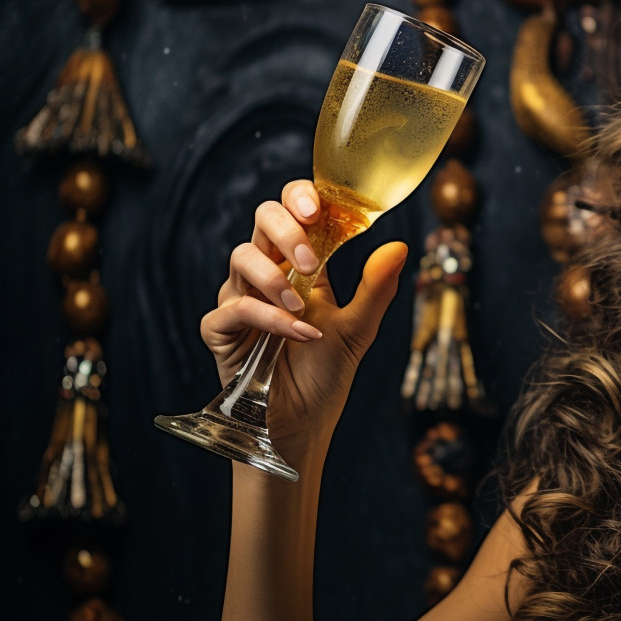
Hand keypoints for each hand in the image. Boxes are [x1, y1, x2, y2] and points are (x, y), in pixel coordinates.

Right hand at [200, 180, 407, 460]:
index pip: (293, 210)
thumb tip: (399, 245)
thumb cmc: (326, 374)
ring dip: (275, 277)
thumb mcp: (360, 327)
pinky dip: (268, 318)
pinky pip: (234, 308)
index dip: (300, 197)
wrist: (302, 424)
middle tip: (310, 259)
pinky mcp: (221, 329)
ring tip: (301, 307)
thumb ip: (376, 287)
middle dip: (286, 229)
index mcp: (300, 265)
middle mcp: (268, 273)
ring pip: (242, 256)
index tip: (319, 207)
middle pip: (263, 219)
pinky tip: (297, 334)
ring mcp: (241, 298)